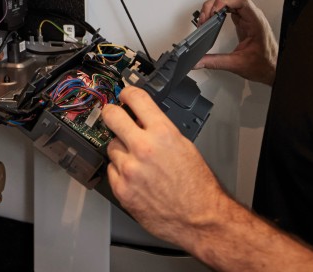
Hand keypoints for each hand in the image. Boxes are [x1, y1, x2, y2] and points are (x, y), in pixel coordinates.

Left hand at [102, 86, 228, 249]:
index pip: (136, 98)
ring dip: (121, 150)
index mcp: (162, 133)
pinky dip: (120, 171)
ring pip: (112, 146)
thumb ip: (159, 129)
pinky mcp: (122, 189)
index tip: (124, 94)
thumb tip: (142, 118)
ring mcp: (130, 169)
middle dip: (112, 113)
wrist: (200, 219)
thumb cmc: (197, 186)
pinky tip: (135, 177)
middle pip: (112, 116)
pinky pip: (112, 170)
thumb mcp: (183, 145)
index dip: (127, 93)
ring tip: (137, 160)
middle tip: (113, 115)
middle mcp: (143, 148)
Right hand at [195, 0, 276, 84]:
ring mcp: (248, 17)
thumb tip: (199, 60)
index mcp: (256, 22)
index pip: (241, 1)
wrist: (273, 68)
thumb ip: (215, 62)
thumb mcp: (237, 64)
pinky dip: (218, 9)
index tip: (213, 11)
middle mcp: (252, 16)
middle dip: (214, 3)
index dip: (224, 1)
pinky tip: (212, 16)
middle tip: (205, 17)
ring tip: (206, 17)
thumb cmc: (264, 64)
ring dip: (215, 5)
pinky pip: (230, 7)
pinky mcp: (243, 20)